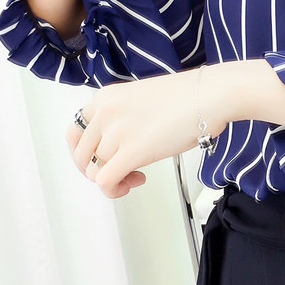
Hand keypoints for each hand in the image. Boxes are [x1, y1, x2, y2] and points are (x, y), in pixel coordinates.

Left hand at [65, 65, 230, 198]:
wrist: (210, 95)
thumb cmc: (188, 96)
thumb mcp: (141, 99)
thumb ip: (123, 117)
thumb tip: (120, 143)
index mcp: (106, 97)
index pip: (75, 132)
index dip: (86, 152)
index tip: (100, 159)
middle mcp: (105, 113)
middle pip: (81, 155)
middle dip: (97, 170)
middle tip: (117, 172)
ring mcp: (116, 132)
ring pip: (94, 171)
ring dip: (114, 180)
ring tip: (135, 176)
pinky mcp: (132, 152)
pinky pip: (106, 181)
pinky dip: (115, 190)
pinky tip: (135, 182)